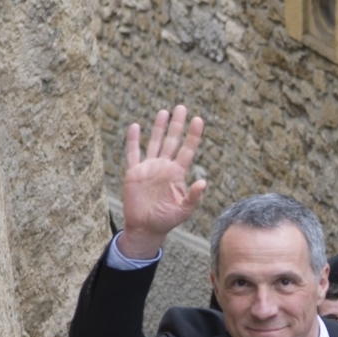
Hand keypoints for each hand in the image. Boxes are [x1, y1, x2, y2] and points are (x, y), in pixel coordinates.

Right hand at [118, 105, 207, 259]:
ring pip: (154, 143)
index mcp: (177, 174)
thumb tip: (203, 182)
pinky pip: (133, 153)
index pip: (187, 150)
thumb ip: (193, 197)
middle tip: (182, 107)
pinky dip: (133, 140)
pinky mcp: (134, 173)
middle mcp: (164, 167)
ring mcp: (149, 168)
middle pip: (172, 141)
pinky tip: (135, 127)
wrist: (144, 228)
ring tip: (164, 112)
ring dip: (158, 128)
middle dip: (177, 125)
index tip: (198, 120)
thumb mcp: (183, 211)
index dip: (192, 135)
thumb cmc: (166, 221)